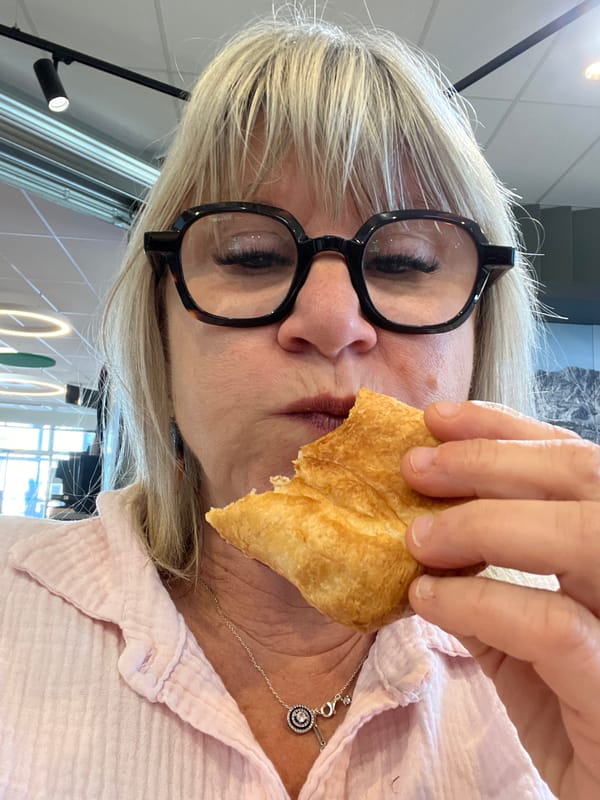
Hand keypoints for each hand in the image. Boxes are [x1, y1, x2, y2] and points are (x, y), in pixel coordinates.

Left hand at [401, 400, 599, 799]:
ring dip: (490, 521)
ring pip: (586, 533)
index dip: (508, 431)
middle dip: (492, 458)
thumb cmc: (574, 719)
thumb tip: (421, 535)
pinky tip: (428, 601)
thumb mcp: (521, 641)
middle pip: (586, 478)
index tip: (438, 420)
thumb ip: (484, 587)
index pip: (576, 465)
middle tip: (415, 463)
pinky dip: (484, 602)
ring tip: (418, 535)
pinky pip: (558, 627)